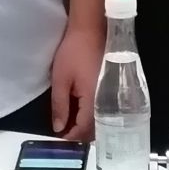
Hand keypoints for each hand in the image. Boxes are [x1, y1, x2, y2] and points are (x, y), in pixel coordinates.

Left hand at [47, 24, 101, 139]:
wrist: (91, 30)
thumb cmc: (74, 52)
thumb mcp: (60, 79)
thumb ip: (59, 105)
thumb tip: (58, 128)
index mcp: (93, 102)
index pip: (83, 130)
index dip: (70, 137)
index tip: (59, 139)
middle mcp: (105, 102)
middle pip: (95, 129)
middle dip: (80, 135)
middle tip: (64, 134)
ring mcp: (110, 95)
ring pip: (100, 121)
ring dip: (87, 126)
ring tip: (71, 125)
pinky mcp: (110, 89)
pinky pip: (102, 110)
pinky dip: (92, 116)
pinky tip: (81, 113)